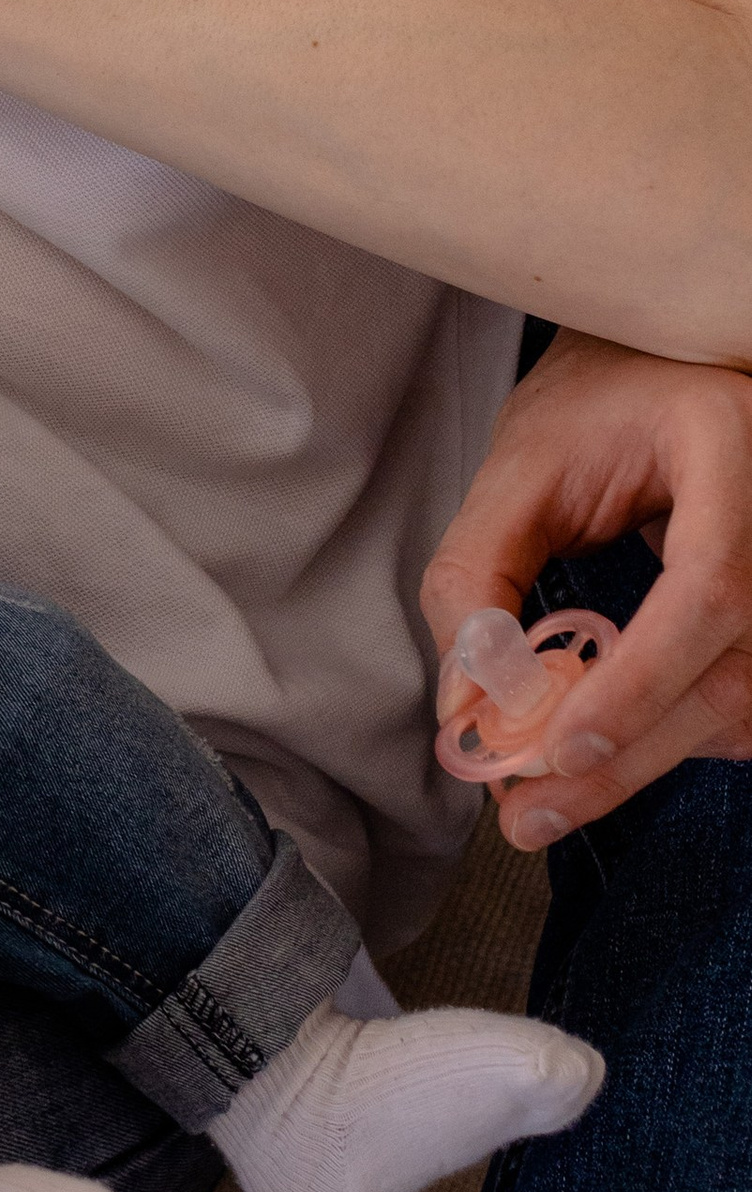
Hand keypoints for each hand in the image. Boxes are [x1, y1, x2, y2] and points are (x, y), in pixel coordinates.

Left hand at [421, 328, 751, 847]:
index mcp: (732, 448)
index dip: (643, 678)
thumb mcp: (522, 462)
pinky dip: (674, 736)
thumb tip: (467, 701)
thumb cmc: (601, 402)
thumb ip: (481, 569)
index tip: (562, 745)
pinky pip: (745, 703)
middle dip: (625, 754)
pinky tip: (605, 752)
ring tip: (546, 800)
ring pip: (742, 706)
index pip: (712, 586)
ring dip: (644, 762)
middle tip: (527, 815)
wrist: (672, 376)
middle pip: (732, 672)